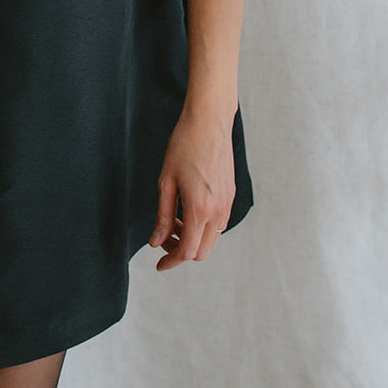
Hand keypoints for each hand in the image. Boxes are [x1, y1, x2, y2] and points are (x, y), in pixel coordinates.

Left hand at [149, 107, 234, 270]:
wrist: (209, 122)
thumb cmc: (184, 146)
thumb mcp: (166, 181)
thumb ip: (162, 215)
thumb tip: (156, 242)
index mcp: (200, 209)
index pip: (187, 251)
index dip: (171, 262)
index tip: (159, 265)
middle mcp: (218, 211)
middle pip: (201, 252)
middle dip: (180, 251)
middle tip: (162, 237)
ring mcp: (228, 204)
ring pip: (211, 239)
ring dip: (192, 238)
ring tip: (173, 219)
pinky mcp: (231, 196)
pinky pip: (218, 224)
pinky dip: (203, 227)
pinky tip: (187, 210)